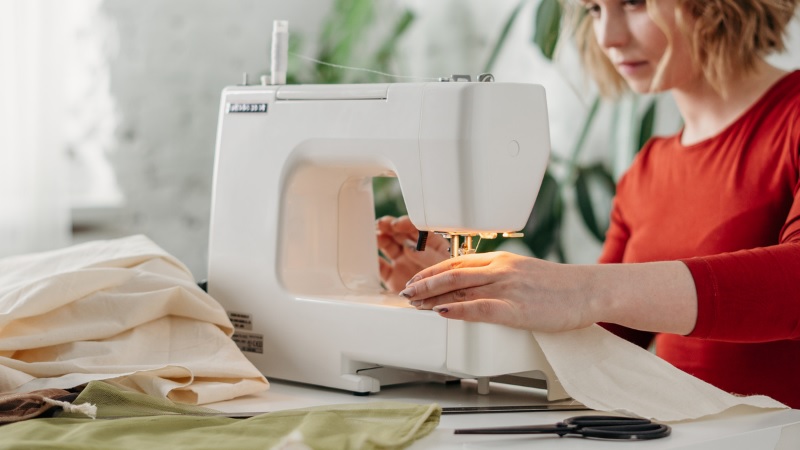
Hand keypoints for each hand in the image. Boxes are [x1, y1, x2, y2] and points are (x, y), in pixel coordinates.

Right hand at [376, 215, 448, 292]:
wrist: (446, 306)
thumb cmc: (451, 283)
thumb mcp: (444, 265)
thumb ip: (427, 255)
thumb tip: (410, 246)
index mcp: (431, 244)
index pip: (416, 228)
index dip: (405, 224)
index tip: (396, 224)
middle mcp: (415, 251)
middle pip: (399, 234)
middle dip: (389, 227)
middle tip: (381, 225)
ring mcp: (403, 263)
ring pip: (388, 246)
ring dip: (380, 239)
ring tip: (375, 237)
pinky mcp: (393, 277)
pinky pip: (381, 267)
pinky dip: (374, 261)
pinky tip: (370, 256)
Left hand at [399, 251, 596, 331]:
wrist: (588, 290)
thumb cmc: (561, 286)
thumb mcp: (525, 272)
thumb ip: (501, 276)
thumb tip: (478, 287)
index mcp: (501, 260)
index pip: (457, 262)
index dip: (432, 271)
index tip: (416, 279)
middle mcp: (500, 270)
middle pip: (451, 273)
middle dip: (424, 284)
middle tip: (405, 292)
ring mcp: (507, 288)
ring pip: (459, 288)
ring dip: (432, 296)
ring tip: (414, 304)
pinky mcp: (515, 309)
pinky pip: (479, 308)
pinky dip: (456, 310)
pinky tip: (441, 313)